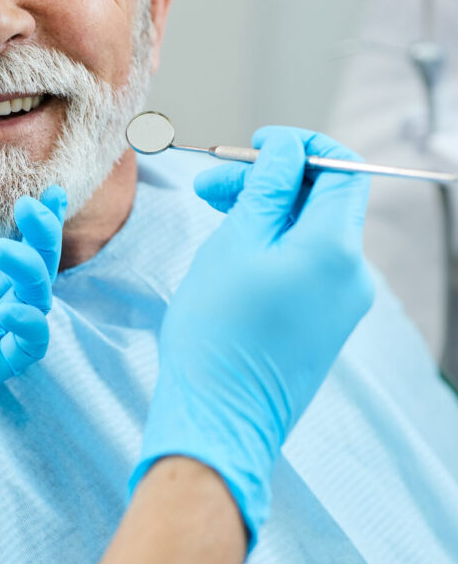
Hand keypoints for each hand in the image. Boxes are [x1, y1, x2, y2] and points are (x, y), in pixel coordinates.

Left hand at [0, 183, 66, 493]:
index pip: (0, 248)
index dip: (26, 223)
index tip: (42, 192)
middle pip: (25, 270)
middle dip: (41, 237)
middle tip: (37, 204)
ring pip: (32, 303)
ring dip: (34, 271)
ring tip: (5, 247)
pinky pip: (23, 350)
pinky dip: (32, 325)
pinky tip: (12, 304)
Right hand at [129, 128, 373, 547]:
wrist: (219, 418)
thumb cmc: (217, 332)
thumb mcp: (235, 244)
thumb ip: (267, 189)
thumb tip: (287, 150)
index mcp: (335, 248)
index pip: (341, 169)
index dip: (300, 147)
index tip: (257, 145)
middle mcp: (352, 273)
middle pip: (322, 200)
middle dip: (269, 181)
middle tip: (211, 184)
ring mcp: (343, 302)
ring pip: (311, 232)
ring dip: (266, 212)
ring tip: (211, 212)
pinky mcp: (325, 323)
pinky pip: (308, 265)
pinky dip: (275, 245)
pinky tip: (232, 248)